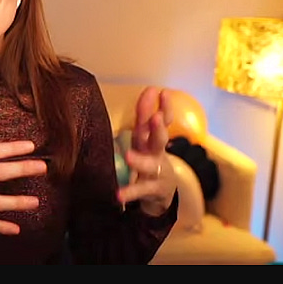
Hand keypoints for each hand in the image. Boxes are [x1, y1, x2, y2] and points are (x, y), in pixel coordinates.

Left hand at [118, 87, 177, 216]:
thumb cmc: (151, 157)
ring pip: (149, 165)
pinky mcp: (152, 189)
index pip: (155, 119)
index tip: (155, 90)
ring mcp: (155, 171)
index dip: (155, 106)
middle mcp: (156, 152)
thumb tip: (150, 88)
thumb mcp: (148, 135)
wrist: (164, 190)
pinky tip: (118, 195)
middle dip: (158, 129)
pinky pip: (139, 190)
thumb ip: (146, 114)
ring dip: (140, 160)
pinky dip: (129, 192)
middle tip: (156, 118)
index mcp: (152, 138)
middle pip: (159, 139)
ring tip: (128, 156)